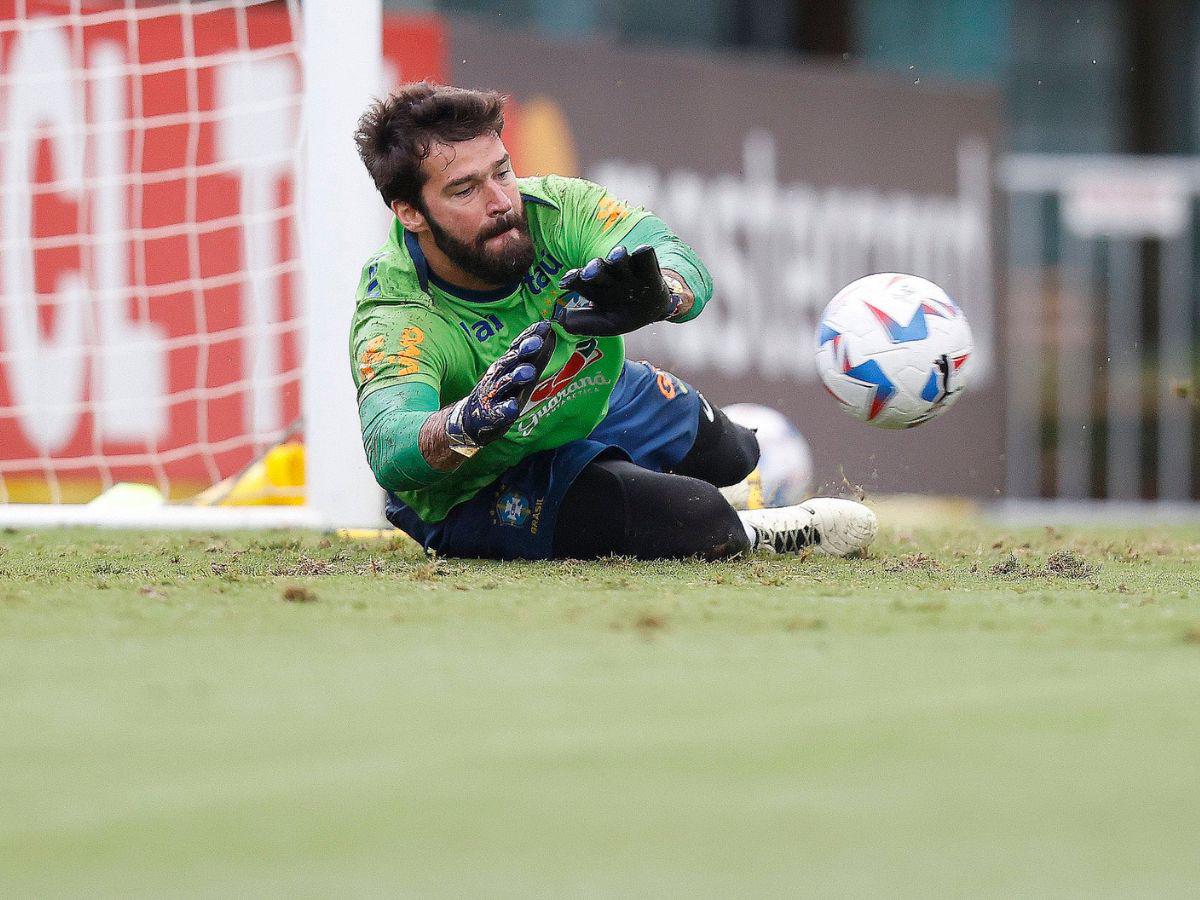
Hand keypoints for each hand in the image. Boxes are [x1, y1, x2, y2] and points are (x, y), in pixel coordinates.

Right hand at [445, 321, 555, 455]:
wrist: (470, 419)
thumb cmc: (498, 393)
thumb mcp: (512, 374)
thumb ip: (529, 359)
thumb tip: (548, 337)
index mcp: (504, 366)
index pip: (517, 348)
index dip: (528, 336)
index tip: (544, 325)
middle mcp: (497, 377)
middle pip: (510, 361)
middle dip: (523, 351)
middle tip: (537, 342)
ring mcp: (492, 395)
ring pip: (504, 383)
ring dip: (516, 377)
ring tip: (529, 372)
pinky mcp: (490, 414)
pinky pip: (499, 411)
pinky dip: (506, 409)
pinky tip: (513, 407)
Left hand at [554, 244, 682, 335]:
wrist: (654, 311)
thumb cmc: (625, 315)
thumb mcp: (606, 324)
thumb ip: (585, 324)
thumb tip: (561, 320)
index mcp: (595, 287)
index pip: (580, 280)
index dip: (572, 280)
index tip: (565, 283)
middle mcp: (609, 274)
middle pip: (598, 267)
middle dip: (593, 269)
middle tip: (589, 274)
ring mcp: (628, 267)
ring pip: (619, 257)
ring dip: (617, 257)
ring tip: (617, 258)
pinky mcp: (646, 264)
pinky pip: (644, 254)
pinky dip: (643, 253)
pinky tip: (641, 253)